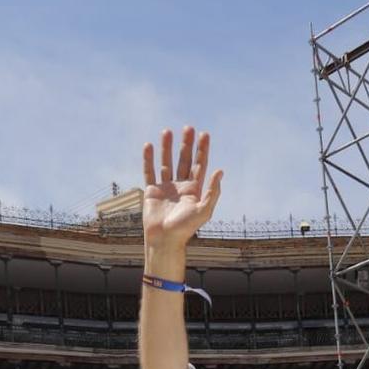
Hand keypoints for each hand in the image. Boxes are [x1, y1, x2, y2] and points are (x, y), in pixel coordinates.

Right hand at [140, 126, 222, 255]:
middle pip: (184, 160)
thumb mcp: (204, 210)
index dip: (202, 150)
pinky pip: (149, 172)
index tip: (204, 134)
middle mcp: (180, 187)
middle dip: (186, 144)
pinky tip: (149, 146)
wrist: (165, 240)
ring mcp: (166, 188)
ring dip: (168, 148)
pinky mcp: (152, 191)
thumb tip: (220, 170)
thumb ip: (212, 191)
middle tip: (188, 128)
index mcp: (194, 190)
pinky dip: (148, 159)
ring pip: (167, 163)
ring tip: (168, 131)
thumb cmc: (185, 229)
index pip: (199, 165)